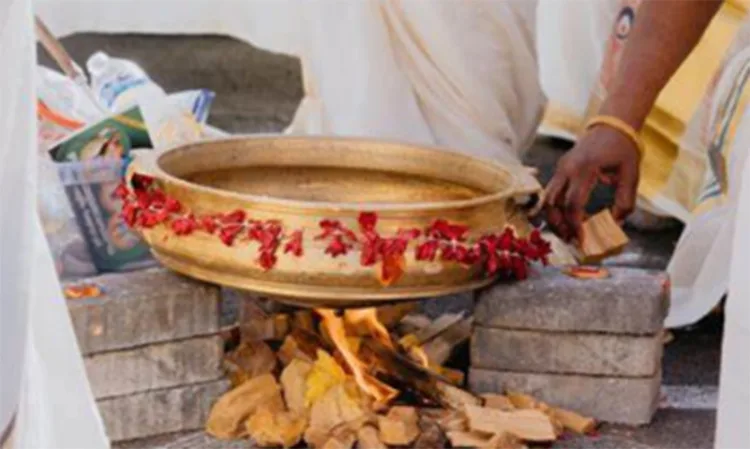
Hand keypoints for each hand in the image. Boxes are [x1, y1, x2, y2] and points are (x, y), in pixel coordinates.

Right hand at [544, 125, 640, 241]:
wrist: (611, 126)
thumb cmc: (622, 149)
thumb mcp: (630, 174)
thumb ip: (625, 201)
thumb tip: (617, 223)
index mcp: (584, 169)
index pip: (573, 203)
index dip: (574, 224)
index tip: (581, 239)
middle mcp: (567, 169)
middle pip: (552, 203)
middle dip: (559, 225)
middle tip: (570, 240)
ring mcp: (560, 168)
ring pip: (547, 199)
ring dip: (554, 218)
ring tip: (566, 232)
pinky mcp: (560, 169)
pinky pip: (551, 192)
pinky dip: (555, 208)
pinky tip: (566, 218)